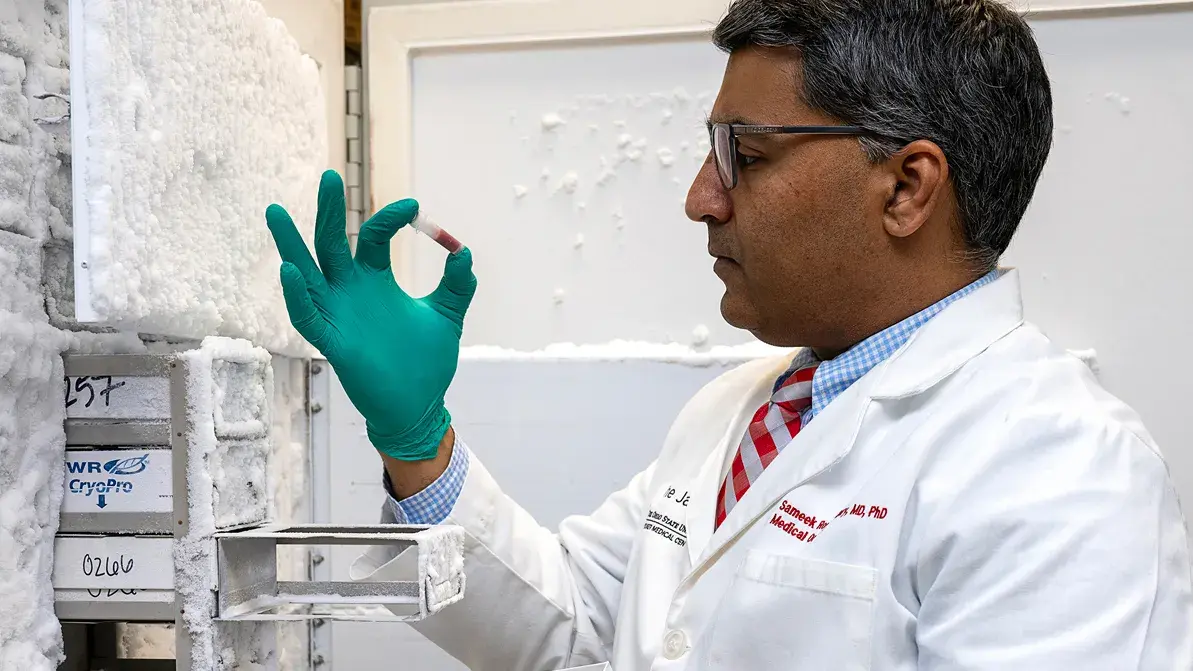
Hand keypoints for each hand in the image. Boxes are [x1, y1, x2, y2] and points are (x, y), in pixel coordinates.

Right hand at [265, 170, 475, 460]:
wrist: (420, 406)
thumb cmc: (427, 362)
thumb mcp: (447, 317)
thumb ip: (456, 286)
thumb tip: (463, 253)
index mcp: (376, 281)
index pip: (374, 237)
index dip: (390, 219)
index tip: (415, 208)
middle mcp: (351, 292)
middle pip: (332, 244)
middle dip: (329, 211)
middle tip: (329, 176)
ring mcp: (338, 315)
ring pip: (307, 274)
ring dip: (291, 245)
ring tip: (274, 211)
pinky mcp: (332, 342)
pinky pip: (307, 316)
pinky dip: (297, 296)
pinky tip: (290, 271)